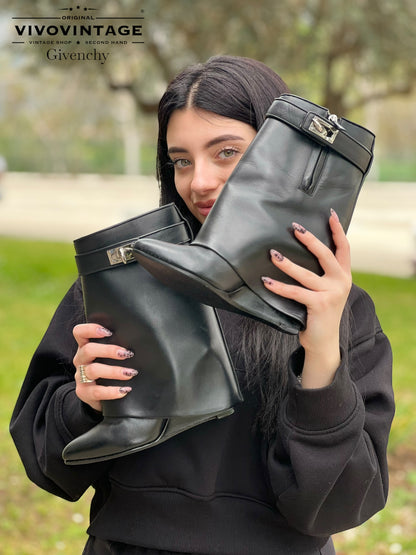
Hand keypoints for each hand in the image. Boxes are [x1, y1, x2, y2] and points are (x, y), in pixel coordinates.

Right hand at [73, 323, 136, 411]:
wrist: (99, 396)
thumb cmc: (108, 369)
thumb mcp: (108, 356)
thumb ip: (116, 346)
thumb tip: (138, 339)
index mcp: (85, 346)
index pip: (79, 332)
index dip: (90, 329)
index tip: (108, 331)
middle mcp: (80, 360)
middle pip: (88, 350)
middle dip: (109, 350)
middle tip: (127, 354)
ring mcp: (80, 377)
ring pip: (93, 370)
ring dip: (114, 371)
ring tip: (130, 373)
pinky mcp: (84, 393)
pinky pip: (97, 391)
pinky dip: (112, 391)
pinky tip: (124, 390)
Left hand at [262, 209, 351, 387]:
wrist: (324, 342)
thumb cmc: (319, 313)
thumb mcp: (326, 290)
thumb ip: (321, 273)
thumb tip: (297, 252)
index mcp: (343, 275)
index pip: (343, 248)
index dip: (337, 230)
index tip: (330, 214)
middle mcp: (340, 282)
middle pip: (325, 255)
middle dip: (309, 240)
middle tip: (294, 228)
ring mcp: (331, 294)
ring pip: (306, 274)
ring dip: (287, 264)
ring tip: (272, 255)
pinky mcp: (319, 305)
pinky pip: (296, 293)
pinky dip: (279, 287)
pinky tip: (266, 282)